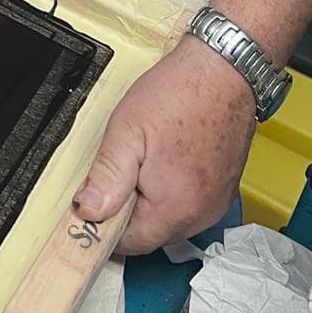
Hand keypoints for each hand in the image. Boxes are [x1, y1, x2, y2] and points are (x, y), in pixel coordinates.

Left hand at [72, 39, 256, 253]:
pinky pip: (189, 203)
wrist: (224, 69)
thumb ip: (106, 177)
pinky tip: (168, 156)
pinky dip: (172, 189)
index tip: (96, 200)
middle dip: (129, 208)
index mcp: (175, 207)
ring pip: (169, 218)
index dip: (106, 224)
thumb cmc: (179, 94)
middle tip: (124, 165)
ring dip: (151, 198)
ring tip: (148, 156)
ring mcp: (216, 202)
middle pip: (151, 233)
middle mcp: (201, 214)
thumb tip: (87, 211)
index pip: (130, 243)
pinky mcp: (224, 189)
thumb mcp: (126, 130)